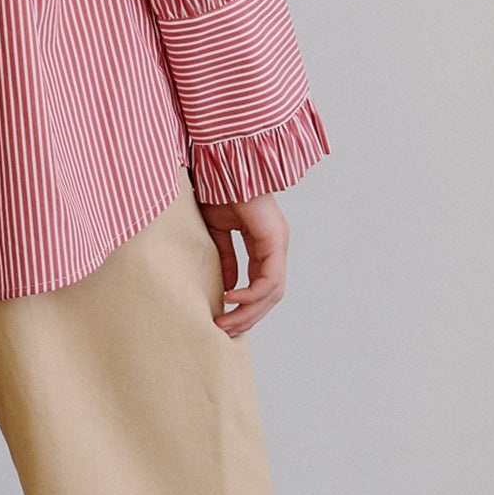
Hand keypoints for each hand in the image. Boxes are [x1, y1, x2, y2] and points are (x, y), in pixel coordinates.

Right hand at [197, 193, 288, 335]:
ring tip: (224, 321)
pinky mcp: (274, 239)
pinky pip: (268, 279)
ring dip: (248, 312)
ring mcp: (278, 242)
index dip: (244, 306)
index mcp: (264, 243)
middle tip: (224, 330)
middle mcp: (276, 245)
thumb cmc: (215, 190)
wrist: (218, 164)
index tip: (222, 319)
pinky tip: (230, 298)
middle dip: (247, 317)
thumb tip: (226, 287)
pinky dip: (250, 294)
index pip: (261, 285)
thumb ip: (224, 259)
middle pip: (270, 295)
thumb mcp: (216, 233)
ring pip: (272, 292)